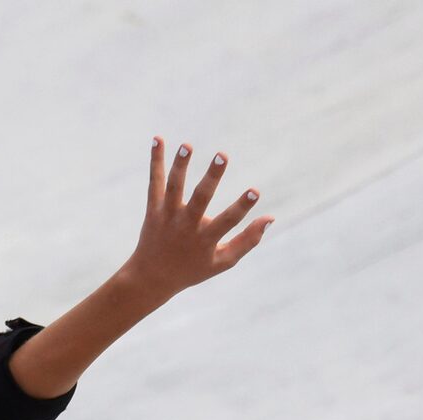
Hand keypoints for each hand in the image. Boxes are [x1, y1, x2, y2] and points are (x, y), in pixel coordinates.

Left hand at [121, 140, 271, 301]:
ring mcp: (167, 216)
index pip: (227, 221)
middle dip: (211, 178)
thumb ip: (247, 241)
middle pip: (200, 199)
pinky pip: (154, 182)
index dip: (242, 207)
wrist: (151, 278)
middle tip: (222, 156)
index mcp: (204, 239)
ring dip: (180, 166)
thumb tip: (270, 218)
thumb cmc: (193, 269)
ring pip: (173, 188)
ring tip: (186, 145)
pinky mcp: (152, 209)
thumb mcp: (222, 262)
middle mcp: (185, 226)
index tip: (255, 191)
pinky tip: (158, 139)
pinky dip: (156, 161)